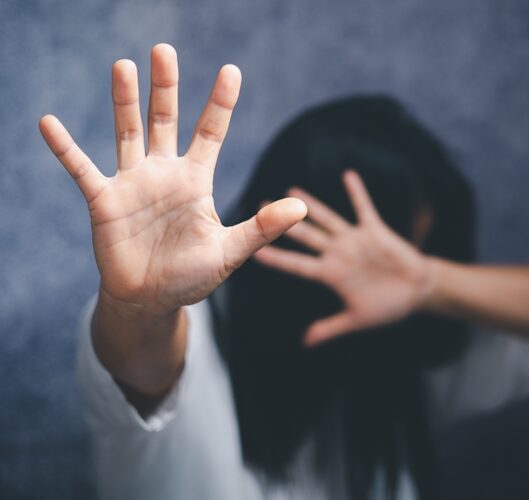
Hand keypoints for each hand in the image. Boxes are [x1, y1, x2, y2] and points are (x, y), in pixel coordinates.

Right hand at [39, 44, 306, 316]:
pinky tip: (49, 123)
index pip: (211, 132)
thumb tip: (301, 208)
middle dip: (165, 86)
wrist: (150, 301)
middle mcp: (164, 173)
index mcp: (196, 181)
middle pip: (165, 119)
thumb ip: (261, 228)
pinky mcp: (104, 201)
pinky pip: (81, 169)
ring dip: (125, 100)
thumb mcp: (229, 251)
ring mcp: (133, 183)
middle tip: (164, 50)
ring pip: (128, 132)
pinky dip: (65, 148)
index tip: (231, 70)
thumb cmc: (191, 276)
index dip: (220, 102)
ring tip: (123, 65)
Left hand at [254, 170, 433, 345]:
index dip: (277, 259)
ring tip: (291, 190)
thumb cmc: (388, 306)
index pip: (298, 265)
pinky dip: (357, 193)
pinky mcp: (375, 231)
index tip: (253, 253)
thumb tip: (305, 343)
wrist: (417, 291)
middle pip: (305, 236)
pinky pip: (364, 209)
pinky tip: (348, 175)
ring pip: (327, 219)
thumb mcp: (358, 319)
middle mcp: (338, 254)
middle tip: (260, 207)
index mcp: (331, 274)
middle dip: (283, 223)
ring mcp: (355, 241)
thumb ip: (331, 328)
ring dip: (311, 205)